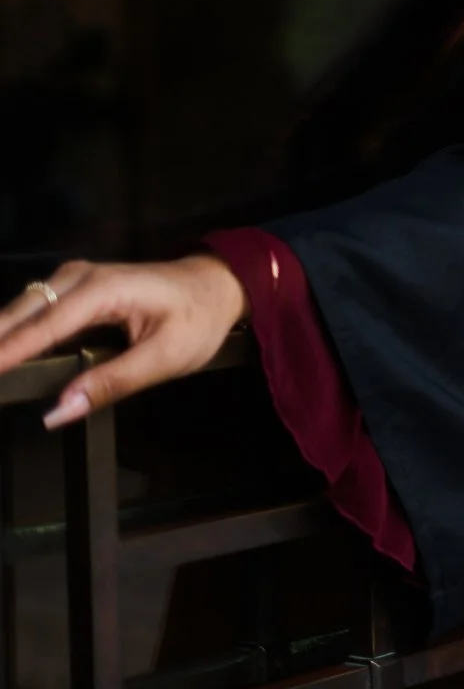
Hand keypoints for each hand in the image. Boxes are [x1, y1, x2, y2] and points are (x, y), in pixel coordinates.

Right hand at [0, 256, 250, 429]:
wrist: (218, 286)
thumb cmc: (199, 319)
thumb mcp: (166, 357)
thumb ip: (111, 383)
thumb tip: (59, 411)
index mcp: (103, 290)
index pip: (40, 327)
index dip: (4, 354)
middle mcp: (80, 277)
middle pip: (18, 314)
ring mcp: (73, 279)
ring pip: (19, 311)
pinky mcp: (71, 289)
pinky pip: (31, 312)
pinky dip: (10, 333)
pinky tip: (2, 358)